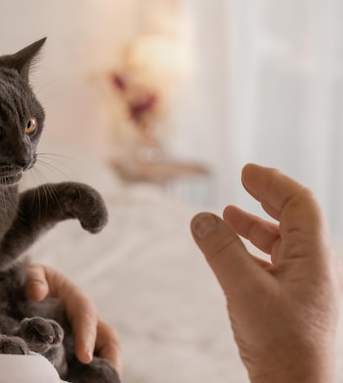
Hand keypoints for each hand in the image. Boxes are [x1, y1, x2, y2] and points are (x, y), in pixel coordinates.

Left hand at [24, 264, 121, 373]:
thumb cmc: (33, 282)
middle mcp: (86, 323)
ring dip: (102, 371)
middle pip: (109, 341)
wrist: (27, 291)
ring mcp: (82, 340)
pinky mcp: (73, 353)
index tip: (84, 356)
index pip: (87, 318)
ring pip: (101, 356)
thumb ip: (34, 279)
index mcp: (78, 301)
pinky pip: (84, 367)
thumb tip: (36, 292)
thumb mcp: (33, 273)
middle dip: (112, 359)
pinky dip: (85, 376)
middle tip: (109, 378)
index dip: (87, 337)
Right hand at [191, 163, 342, 382]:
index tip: (247, 171)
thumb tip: (201, 218)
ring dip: (256, 223)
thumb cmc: (281, 344)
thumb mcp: (245, 291)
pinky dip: (252, 249)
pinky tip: (234, 252)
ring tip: (230, 212)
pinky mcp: (292, 302)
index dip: (274, 183)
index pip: (300, 204)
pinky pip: (273, 263)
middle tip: (246, 180)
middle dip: (268, 196)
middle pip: (295, 218)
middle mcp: (315, 267)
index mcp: (314, 258)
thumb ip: (222, 251)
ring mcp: (305, 285)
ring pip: (282, 242)